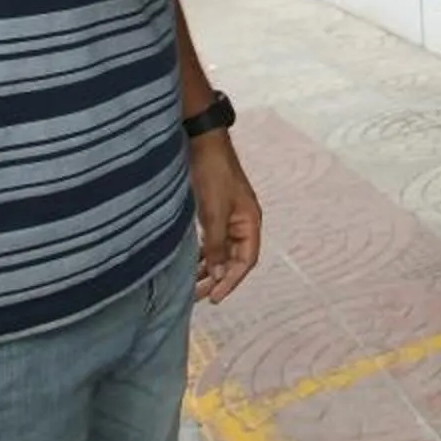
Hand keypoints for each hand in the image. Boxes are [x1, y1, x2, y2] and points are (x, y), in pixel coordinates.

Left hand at [190, 133, 263, 303]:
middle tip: (198, 297)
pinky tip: (190, 264)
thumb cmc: (213, 174)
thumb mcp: (214, 212)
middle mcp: (242, 222)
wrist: (202, 143)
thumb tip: (216, 275)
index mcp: (250, 222)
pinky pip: (211, 241)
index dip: (232, 280)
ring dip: (208, 268)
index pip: (246, 260)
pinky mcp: (214, 212)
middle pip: (233, 259)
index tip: (215, 297)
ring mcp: (228, 217)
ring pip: (221, 251)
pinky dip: (202, 254)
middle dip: (218, 278)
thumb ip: (216, 245)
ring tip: (191, 286)